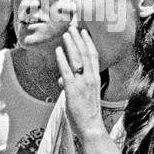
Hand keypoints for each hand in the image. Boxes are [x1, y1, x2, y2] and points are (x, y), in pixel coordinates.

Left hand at [55, 24, 103, 141]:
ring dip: (71, 44)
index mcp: (95, 78)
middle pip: (85, 53)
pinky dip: (62, 59)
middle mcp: (91, 78)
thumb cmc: (87, 114)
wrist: (91, 127)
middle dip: (79, 38)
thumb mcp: (83, 96)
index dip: (88, 42)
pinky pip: (66, 71)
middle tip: (73, 26)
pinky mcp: (73, 90)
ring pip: (77, 59)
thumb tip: (62, 80)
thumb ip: (73, 85)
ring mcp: (82, 83)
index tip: (84, 31)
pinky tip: (58, 50)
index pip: (93, 55)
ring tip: (66, 34)